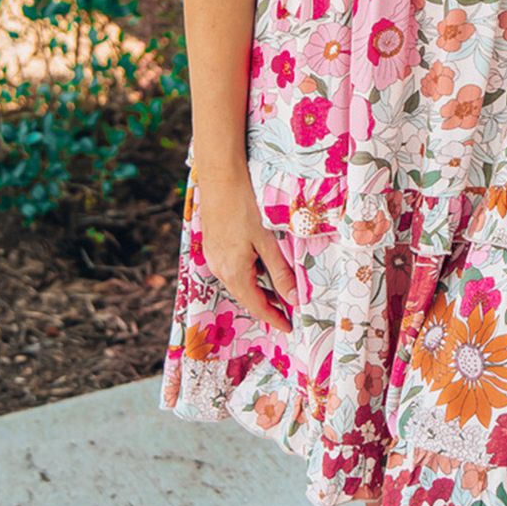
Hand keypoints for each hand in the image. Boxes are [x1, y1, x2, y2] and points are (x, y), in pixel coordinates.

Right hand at [196, 166, 296, 335]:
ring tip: (278, 290)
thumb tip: (294, 299)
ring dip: (257, 289)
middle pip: (246, 296)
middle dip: (266, 305)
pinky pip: (232, 268)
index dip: (274, 318)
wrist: (219, 177)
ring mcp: (214, 257)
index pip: (256, 305)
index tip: (289, 328)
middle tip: (288, 312)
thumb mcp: (267, 240)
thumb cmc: (244, 205)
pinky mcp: (213, 245)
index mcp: (234, 271)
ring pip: (239, 282)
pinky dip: (248, 273)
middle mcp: (220, 268)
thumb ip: (280, 271)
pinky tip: (260, 265)